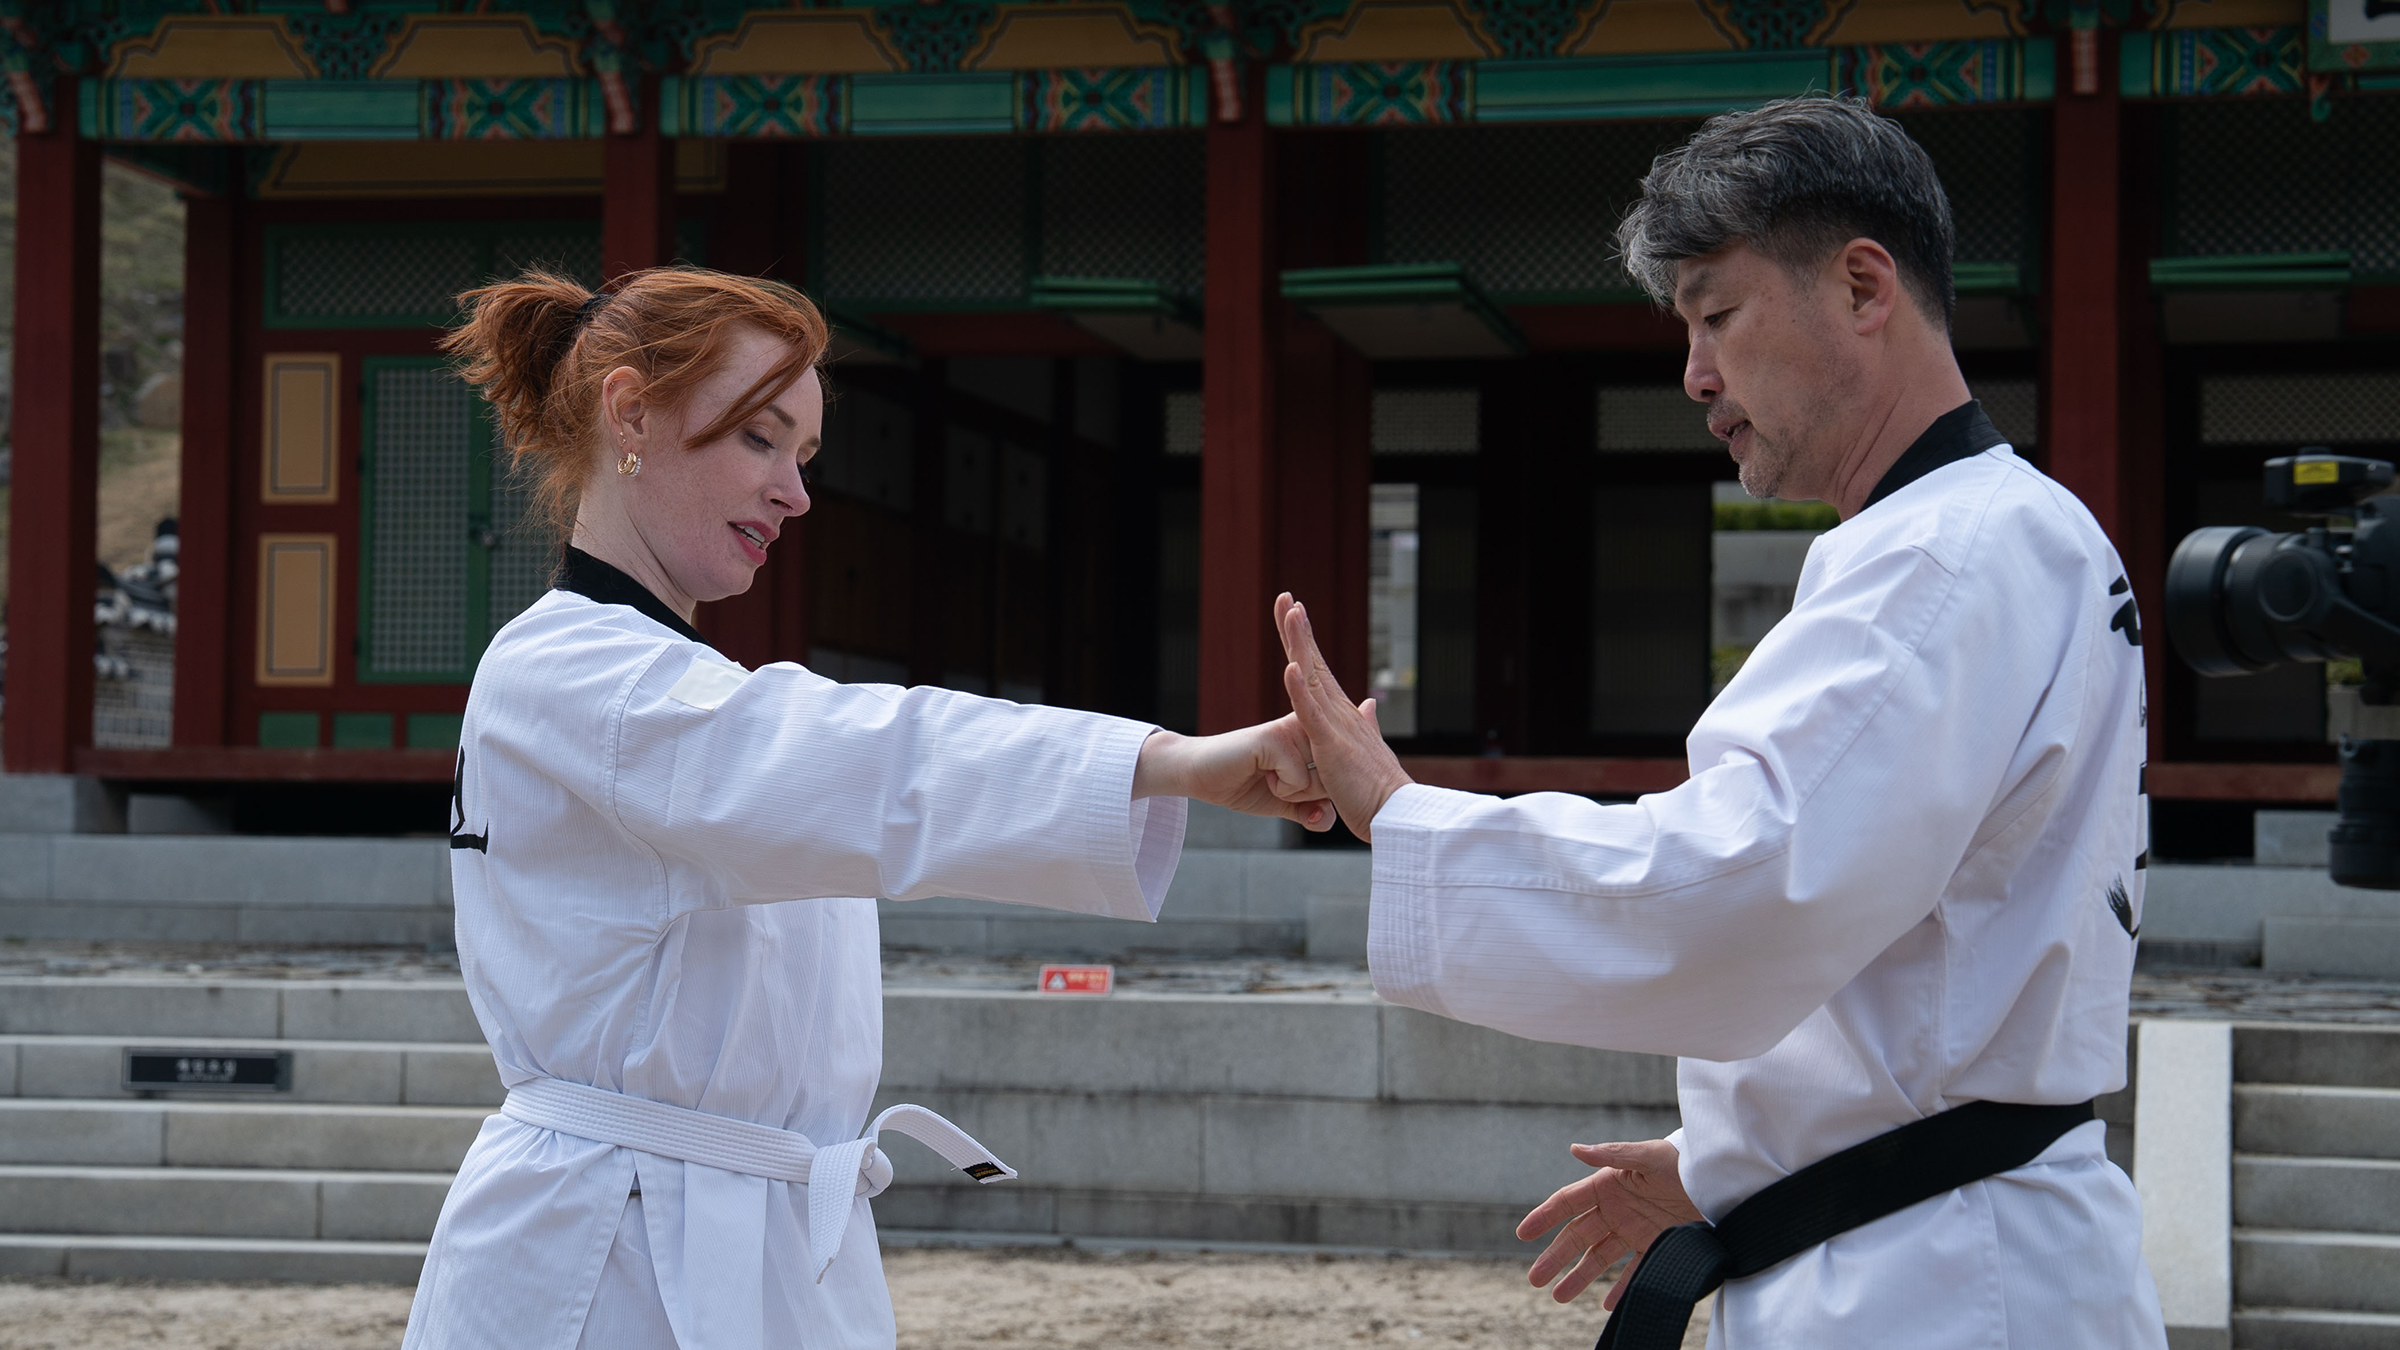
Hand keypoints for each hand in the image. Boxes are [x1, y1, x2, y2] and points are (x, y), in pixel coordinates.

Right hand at [1133, 718, 1337, 831]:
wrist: (1200, 774)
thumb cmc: (1243, 783)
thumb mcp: (1285, 803)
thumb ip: (1310, 812)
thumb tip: (1327, 819)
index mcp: (1314, 736)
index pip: (1343, 773)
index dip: (1327, 794)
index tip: (1305, 788)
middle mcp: (1308, 727)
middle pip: (1336, 780)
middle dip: (1310, 796)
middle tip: (1280, 782)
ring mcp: (1292, 730)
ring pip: (1321, 780)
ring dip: (1294, 792)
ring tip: (1268, 776)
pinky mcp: (1275, 738)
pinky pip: (1299, 779)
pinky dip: (1281, 789)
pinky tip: (1260, 773)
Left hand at [1274, 593, 1411, 842]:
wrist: (1395, 815)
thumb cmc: (1377, 791)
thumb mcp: (1365, 752)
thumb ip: (1365, 727)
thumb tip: (1369, 705)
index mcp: (1343, 715)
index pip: (1318, 671)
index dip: (1305, 642)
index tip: (1293, 614)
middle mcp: (1341, 712)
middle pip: (1313, 663)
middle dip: (1298, 629)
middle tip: (1285, 597)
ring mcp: (1337, 726)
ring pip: (1313, 677)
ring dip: (1300, 644)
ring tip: (1290, 613)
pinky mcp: (1332, 745)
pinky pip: (1312, 713)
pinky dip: (1301, 689)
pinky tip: (1291, 666)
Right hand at [1518, 1139, 1703, 1306]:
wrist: (1723, 1182)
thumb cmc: (1685, 1161)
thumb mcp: (1648, 1156)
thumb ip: (1613, 1155)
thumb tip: (1575, 1149)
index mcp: (1609, 1184)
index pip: (1569, 1203)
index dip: (1545, 1217)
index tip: (1523, 1234)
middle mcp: (1617, 1209)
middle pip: (1578, 1236)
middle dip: (1555, 1257)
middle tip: (1535, 1279)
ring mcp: (1635, 1230)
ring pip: (1599, 1258)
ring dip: (1579, 1277)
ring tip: (1559, 1297)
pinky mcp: (1657, 1246)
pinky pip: (1633, 1271)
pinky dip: (1620, 1288)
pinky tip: (1606, 1304)